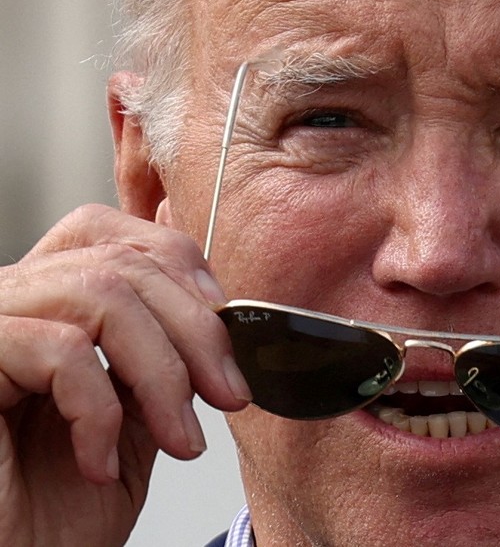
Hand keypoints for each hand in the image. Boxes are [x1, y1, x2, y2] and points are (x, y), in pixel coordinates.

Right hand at [0, 204, 250, 545]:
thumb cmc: (51, 514)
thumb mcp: (134, 421)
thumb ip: (159, 360)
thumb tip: (219, 316)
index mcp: (48, 309)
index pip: (110, 233)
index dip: (177, 262)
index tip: (227, 321)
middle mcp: (12, 304)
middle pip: (121, 262)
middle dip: (197, 330)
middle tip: (230, 394)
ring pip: (100, 295)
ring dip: (163, 373)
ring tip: (181, 438)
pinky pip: (58, 349)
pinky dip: (100, 410)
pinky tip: (96, 463)